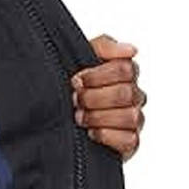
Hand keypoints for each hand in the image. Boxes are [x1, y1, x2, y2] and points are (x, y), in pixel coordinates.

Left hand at [69, 33, 145, 161]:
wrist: (55, 115)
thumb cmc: (72, 85)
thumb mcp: (81, 57)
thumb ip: (104, 46)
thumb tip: (131, 50)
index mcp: (125, 74)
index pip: (126, 69)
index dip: (98, 75)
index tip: (76, 80)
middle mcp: (133, 95)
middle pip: (127, 93)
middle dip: (94, 96)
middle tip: (75, 99)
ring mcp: (134, 119)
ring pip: (130, 116)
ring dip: (99, 116)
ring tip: (79, 116)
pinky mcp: (129, 141)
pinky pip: (130, 140)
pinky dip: (107, 136)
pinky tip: (91, 132)